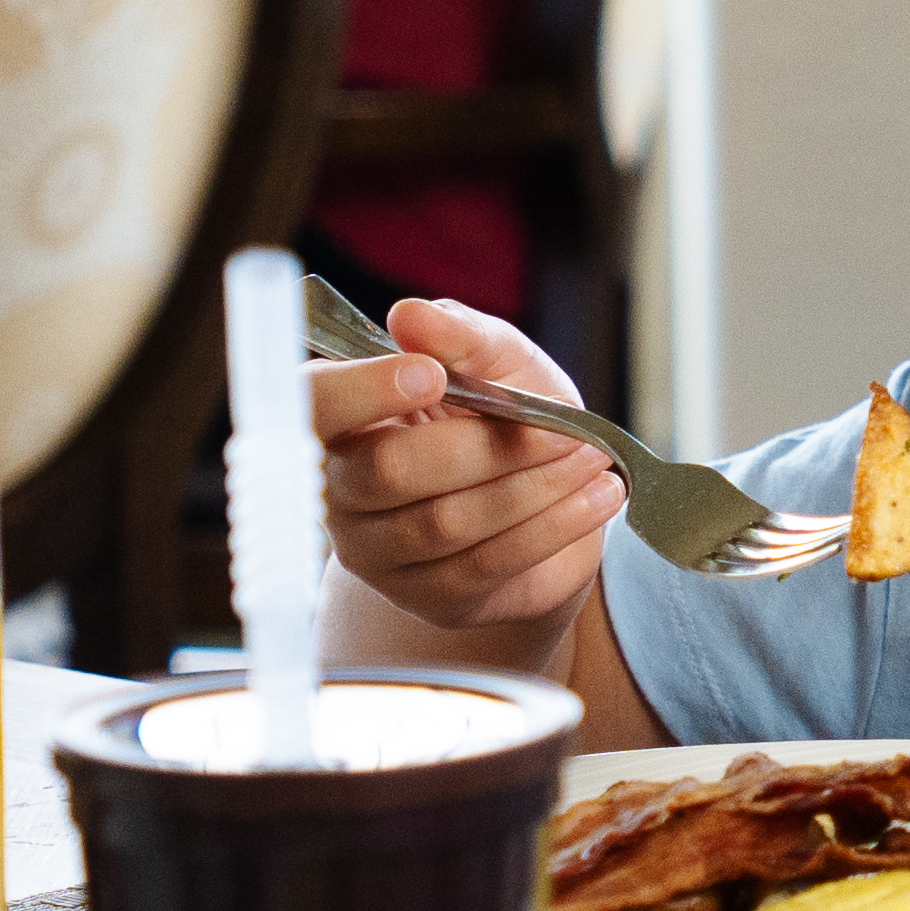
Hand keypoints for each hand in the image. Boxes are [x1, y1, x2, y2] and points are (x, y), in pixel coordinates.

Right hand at [312, 298, 623, 634]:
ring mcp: (373, 550)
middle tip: (564, 429)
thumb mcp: (500, 362)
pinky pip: (485, 563)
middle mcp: (335, 486)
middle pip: (390, 471)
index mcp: (336, 413)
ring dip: (534, 487)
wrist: (545, 495)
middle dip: (489, 447)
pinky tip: (597, 497)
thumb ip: (463, 338)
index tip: (432, 374)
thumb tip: (412, 315)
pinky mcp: (424, 595)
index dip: (363, 391)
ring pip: (444, 522)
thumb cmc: (505, 416)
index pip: (312, 404)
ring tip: (591, 458)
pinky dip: (552, 526)